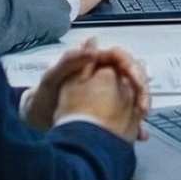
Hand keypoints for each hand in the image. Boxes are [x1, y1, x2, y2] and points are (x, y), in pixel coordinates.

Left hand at [23, 41, 150, 138]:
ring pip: (134, 95)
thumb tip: (93, 43)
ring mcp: (109, 93)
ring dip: (142, 108)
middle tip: (142, 110)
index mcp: (93, 61)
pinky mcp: (110, 111)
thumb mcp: (51, 78)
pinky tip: (139, 135)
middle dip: (142, 91)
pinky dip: (135, 125)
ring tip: (141, 127)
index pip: (121, 57)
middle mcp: (105, 74)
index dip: (132, 67)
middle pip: (133, 75)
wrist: (38, 122)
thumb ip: (68, 60)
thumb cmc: (43, 97)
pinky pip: (128, 115)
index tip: (136, 83)